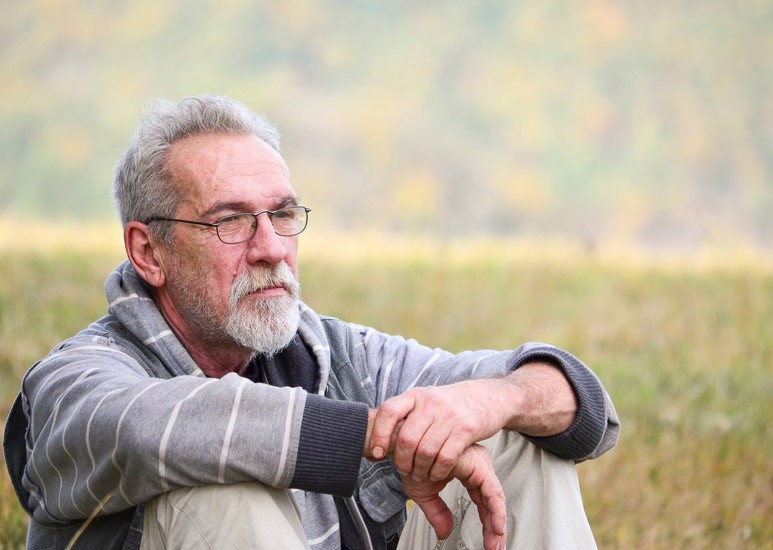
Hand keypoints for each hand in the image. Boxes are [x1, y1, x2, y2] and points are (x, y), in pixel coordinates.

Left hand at [369, 379, 506, 481]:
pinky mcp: (466, 429)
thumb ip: (406, 415)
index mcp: (416, 395)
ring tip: (421, 474)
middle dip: (402, 461)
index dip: (379, 435)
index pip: (389, 411)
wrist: (488, 396)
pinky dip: (438, 471)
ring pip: (424, 451)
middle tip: (405, 471)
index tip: (377, 454)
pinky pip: (445, 457)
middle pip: (406, 439)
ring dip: (420, 470)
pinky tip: (437, 474)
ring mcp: (449, 415)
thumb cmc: (451, 404)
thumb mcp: (426, 400)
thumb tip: (377, 438)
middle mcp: (430, 403)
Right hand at [402, 443, 505, 549]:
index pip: (482, 501)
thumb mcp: (424, 493)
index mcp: (468, 470)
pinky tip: (496, 526)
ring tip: (496, 543)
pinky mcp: (476, 464)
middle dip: (495, 529)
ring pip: (494, 498)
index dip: (487, 524)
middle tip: (496, 548)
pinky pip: (492, 491)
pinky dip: (495, 510)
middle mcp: (476, 466)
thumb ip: (437, 512)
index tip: (490, 544)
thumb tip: (446, 534)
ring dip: (496, 523)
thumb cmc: (410, 460)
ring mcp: (477, 464)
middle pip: (491, 501)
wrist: (400, 444)